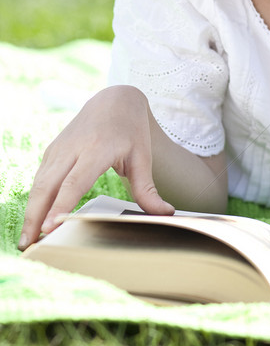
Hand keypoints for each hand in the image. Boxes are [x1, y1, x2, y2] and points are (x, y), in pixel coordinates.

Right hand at [18, 85, 173, 250]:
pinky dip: (34, 200)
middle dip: (36, 216)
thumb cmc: (131, 130)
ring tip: (28, 241)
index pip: (75, 181)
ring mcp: (59, 149)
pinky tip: (34, 221)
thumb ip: (147, 189)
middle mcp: (73, 149)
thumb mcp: (143, 157)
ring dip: (31, 212)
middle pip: (48, 186)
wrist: (114, 99)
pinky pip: (39, 179)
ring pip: (38, 184)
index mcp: (97, 149)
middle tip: (31, 246)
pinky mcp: (51, 152)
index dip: (61, 205)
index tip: (49, 227)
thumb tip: (166, 214)